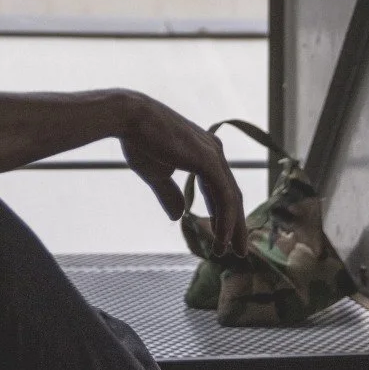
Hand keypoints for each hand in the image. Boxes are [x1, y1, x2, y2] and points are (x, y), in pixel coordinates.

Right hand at [116, 92, 247, 254]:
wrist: (130, 118)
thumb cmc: (139, 141)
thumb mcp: (156, 174)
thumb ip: (169, 194)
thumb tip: (178, 216)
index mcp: (204, 153)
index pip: (221, 189)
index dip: (223, 214)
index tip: (222, 237)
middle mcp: (214, 152)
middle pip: (232, 195)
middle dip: (236, 225)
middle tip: (238, 251)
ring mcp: (214, 156)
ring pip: (231, 199)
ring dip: (231, 228)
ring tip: (226, 251)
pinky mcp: (209, 161)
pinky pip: (224, 196)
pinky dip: (225, 219)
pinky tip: (220, 237)